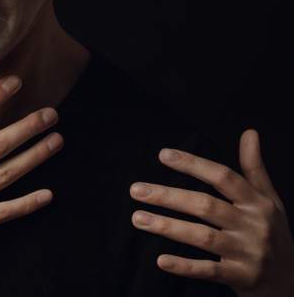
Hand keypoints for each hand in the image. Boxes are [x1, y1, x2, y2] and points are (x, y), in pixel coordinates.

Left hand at [129, 129, 293, 296]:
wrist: (292, 283)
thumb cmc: (274, 233)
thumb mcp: (269, 199)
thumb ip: (254, 167)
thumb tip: (249, 132)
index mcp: (256, 202)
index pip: (222, 176)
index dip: (192, 164)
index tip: (163, 154)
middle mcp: (252, 225)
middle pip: (205, 205)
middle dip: (168, 196)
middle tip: (136, 190)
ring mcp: (247, 253)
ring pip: (202, 236)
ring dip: (168, 227)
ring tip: (138, 218)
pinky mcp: (241, 278)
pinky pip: (209, 271)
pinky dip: (185, 266)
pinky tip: (160, 260)